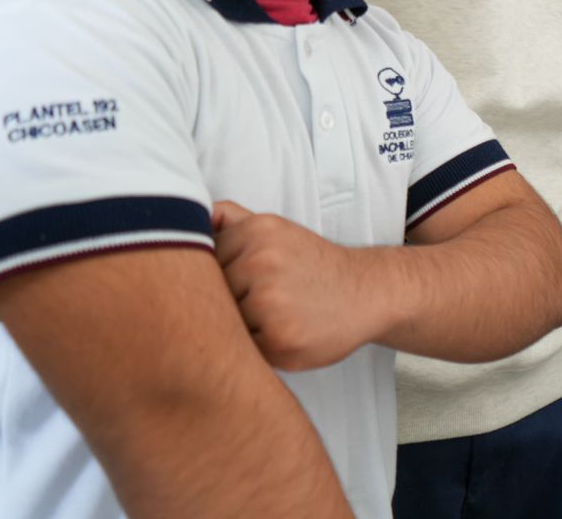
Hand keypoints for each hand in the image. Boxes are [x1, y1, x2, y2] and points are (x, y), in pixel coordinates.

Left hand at [212, 201, 381, 371]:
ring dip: (244, 326)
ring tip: (277, 315)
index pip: (206, 261)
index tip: (256, 277)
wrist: (368, 291)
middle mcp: (262, 261)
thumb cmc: (313, 265)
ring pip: (225, 321)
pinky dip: (259, 347)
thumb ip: (233, 219)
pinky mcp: (279, 338)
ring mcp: (269, 301)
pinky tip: (286, 332)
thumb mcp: (277, 230)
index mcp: (258, 230)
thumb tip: (193, 213)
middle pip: (214, 292)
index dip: (227, 276)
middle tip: (271, 298)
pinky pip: (244, 348)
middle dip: (234, 301)